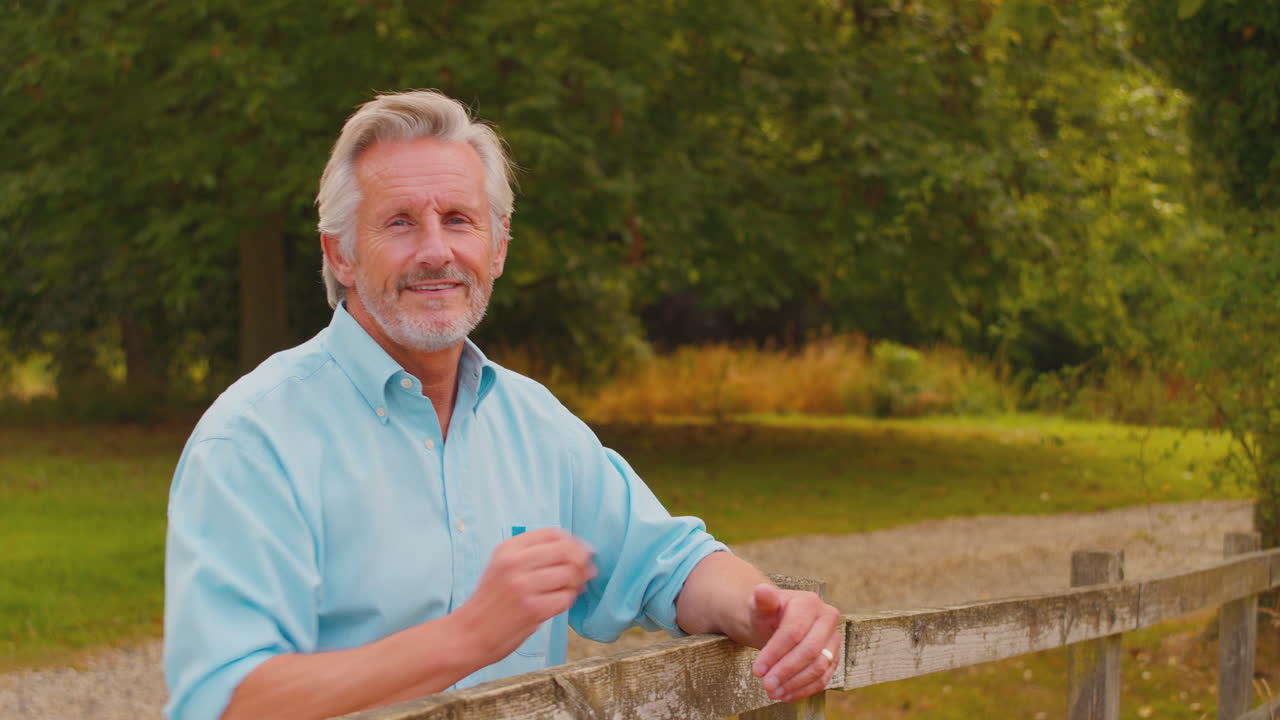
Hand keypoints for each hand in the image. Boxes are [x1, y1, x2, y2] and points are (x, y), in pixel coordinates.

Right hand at [459, 528, 595, 660]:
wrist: (469, 633)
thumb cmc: (491, 601)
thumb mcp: (502, 567)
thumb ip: (532, 555)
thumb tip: (577, 551)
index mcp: (508, 549)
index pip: (553, 534)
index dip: (574, 542)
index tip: (582, 552)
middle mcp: (515, 563)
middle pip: (566, 551)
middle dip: (582, 561)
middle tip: (587, 571)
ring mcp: (523, 586)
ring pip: (569, 574)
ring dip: (578, 582)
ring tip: (574, 588)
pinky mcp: (532, 609)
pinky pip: (565, 598)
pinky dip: (570, 600)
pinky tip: (563, 601)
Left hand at [747, 584, 840, 703]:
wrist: (775, 621)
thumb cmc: (766, 613)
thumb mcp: (760, 605)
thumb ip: (762, 599)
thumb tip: (762, 590)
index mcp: (809, 602)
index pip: (794, 631)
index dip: (775, 652)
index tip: (757, 670)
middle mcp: (827, 618)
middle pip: (810, 650)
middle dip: (786, 670)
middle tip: (766, 685)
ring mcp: (834, 639)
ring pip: (819, 667)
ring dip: (795, 683)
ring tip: (773, 692)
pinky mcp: (834, 657)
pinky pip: (823, 678)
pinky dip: (804, 689)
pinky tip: (785, 695)